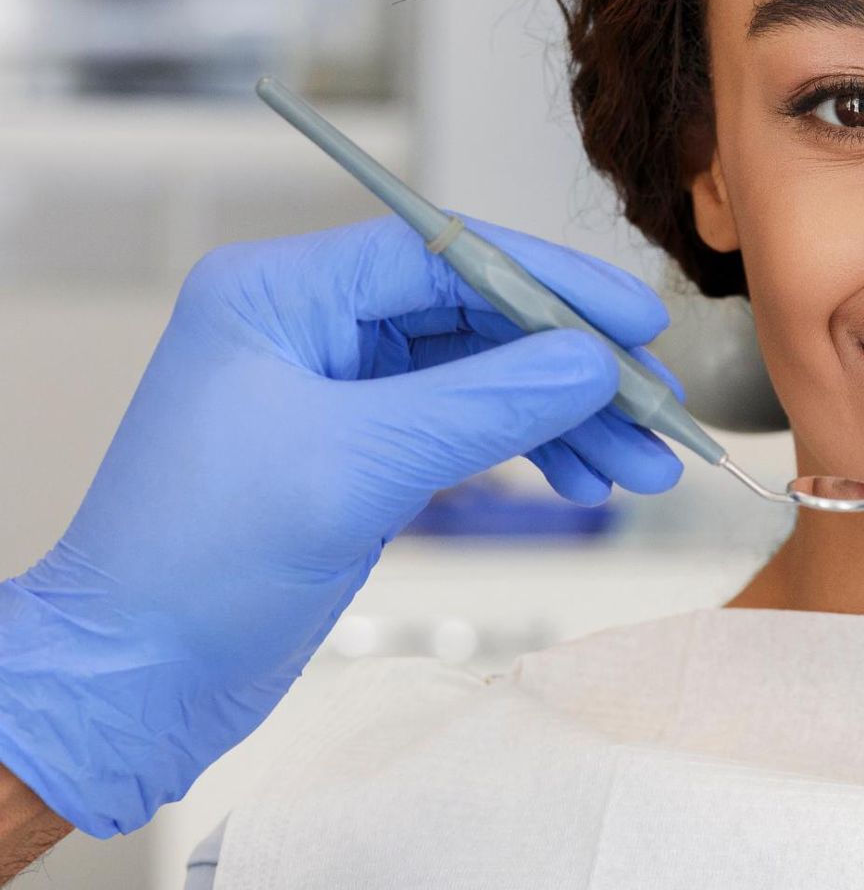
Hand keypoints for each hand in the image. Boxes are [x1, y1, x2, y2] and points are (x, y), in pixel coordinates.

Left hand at [0, 216, 683, 836]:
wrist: (129, 683)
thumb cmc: (195, 567)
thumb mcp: (356, 470)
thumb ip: (486, 405)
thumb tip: (593, 362)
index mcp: (280, 294)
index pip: (445, 255)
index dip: (553, 283)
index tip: (636, 320)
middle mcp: (308, 326)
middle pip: (477, 316)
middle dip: (573, 364)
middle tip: (658, 405)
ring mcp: (334, 389)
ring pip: (482, 375)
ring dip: (566, 417)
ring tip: (643, 463)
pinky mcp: (356, 449)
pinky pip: (466, 426)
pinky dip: (528, 449)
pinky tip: (583, 479)